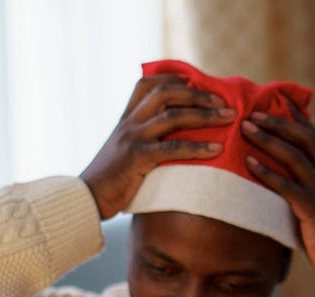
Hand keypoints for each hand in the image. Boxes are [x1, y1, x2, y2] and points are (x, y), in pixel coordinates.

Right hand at [80, 75, 236, 219]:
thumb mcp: (123, 153)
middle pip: (166, 93)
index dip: (173, 79)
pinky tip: (217, 149)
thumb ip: (142, 141)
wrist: (86, 199)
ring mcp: (133, 138)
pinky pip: (172, 148)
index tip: (197, 82)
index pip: (147, 84)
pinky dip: (197, 147)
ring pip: (173, 116)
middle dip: (198, 94)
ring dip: (205, 115)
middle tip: (223, 102)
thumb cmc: (110, 182)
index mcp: (126, 119)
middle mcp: (129, 123)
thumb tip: (169, 140)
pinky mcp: (137, 157)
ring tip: (228, 117)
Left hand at [241, 98, 314, 291]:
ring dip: (269, 139)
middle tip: (252, 111)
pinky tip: (249, 163)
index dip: (295, 115)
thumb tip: (269, 181)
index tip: (276, 97)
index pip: (311, 135)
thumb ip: (293, 190)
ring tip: (246, 128)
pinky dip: (267, 173)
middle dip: (279, 121)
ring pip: (295, 156)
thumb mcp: (307, 208)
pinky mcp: (314, 210)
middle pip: (304, 137)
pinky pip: (288, 187)